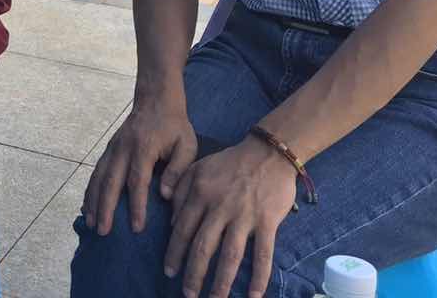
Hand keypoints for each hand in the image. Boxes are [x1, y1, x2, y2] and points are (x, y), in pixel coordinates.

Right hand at [82, 93, 197, 236]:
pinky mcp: (108, 150)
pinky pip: (96, 172)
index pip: (137, 180)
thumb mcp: (186, 145)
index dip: (137, 205)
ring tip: (91, 223)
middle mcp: (122, 149)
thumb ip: (177, 170)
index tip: (137, 228)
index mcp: (143, 148)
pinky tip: (87, 206)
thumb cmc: (174, 126)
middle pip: (110, 181)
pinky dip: (90, 190)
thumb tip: (164, 195)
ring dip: (93, 201)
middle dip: (105, 208)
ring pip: (99, 177)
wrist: (155, 100)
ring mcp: (112, 148)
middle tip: (103, 231)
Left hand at [165, 138, 296, 297]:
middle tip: (187, 294)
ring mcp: (244, 215)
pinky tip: (254, 294)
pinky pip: (263, 253)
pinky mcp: (267, 221)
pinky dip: (259, 276)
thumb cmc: (230, 162)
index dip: (174, 253)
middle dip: (193, 274)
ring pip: (230, 255)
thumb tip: (171, 222)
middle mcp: (219, 207)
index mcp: (199, 193)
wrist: (267, 152)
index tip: (169, 272)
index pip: (182, 230)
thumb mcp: (197, 167)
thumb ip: (180, 190)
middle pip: (203, 247)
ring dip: (222, 281)